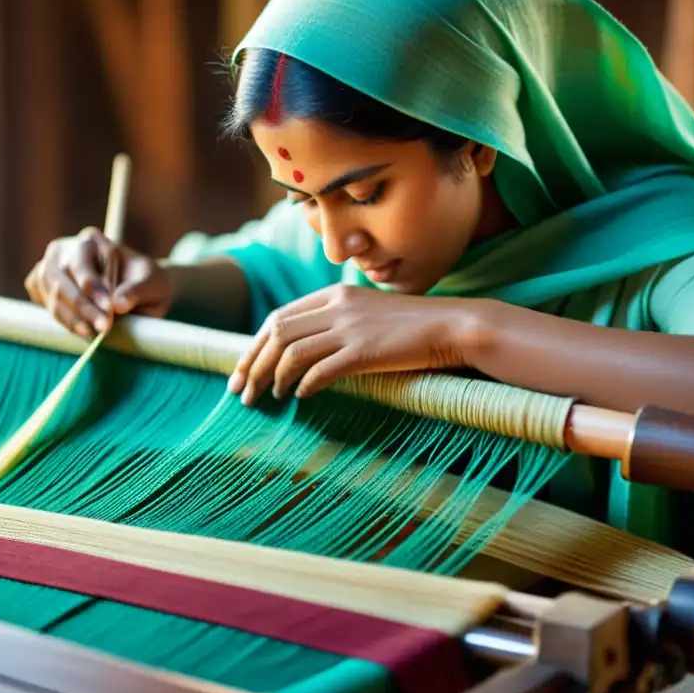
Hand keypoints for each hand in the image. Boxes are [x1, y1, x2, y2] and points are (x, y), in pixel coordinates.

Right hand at [25, 227, 172, 336]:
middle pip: (62, 280)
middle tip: (104, 328)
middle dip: (83, 308)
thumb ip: (139, 290)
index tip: (110, 310)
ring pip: (54, 296)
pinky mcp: (44, 287)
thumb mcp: (153, 283)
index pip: (83, 265)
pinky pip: (49, 306)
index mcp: (91, 240)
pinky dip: (65, 321)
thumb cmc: (144, 282)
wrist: (134, 289)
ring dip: (73, 318)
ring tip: (94, 333)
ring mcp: (50, 268)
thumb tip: (118, 304)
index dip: (94, 289)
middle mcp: (65, 250)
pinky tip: (84, 329)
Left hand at [227, 284, 481, 404]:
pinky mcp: (365, 351)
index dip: (254, 346)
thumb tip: (301, 354)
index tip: (241, 370)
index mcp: (334, 294)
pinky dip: (304, 386)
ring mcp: (351, 328)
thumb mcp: (367, 315)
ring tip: (264, 398)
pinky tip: (299, 398)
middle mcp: (338, 306)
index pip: (278, 317)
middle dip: (251, 364)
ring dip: (271, 379)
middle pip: (276, 334)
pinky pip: (321, 370)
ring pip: (291, 352)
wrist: (455, 326)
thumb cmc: (412, 327)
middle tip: (239, 391)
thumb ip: (335, 324)